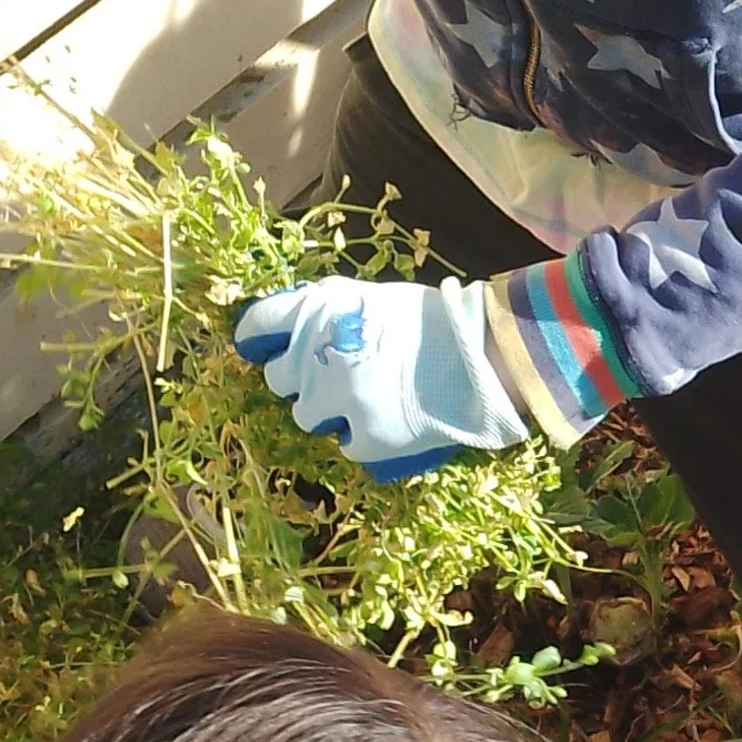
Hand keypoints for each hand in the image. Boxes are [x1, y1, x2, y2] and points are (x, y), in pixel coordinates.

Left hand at [234, 273, 529, 483]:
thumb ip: (330, 311)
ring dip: (327, 412)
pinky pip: (345, 444)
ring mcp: (339, 399)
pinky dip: (362, 437)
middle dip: (301, 379)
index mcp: (318, 310)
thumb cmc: (434, 320)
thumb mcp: (372, 297)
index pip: (259, 325)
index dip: (257, 338)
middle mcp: (318, 354)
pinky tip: (387, 422)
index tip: (262, 347)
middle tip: (333, 378)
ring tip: (363, 402)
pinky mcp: (365, 436)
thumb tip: (298, 329)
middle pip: (278, 378)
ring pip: (305, 416)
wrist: (484, 353)